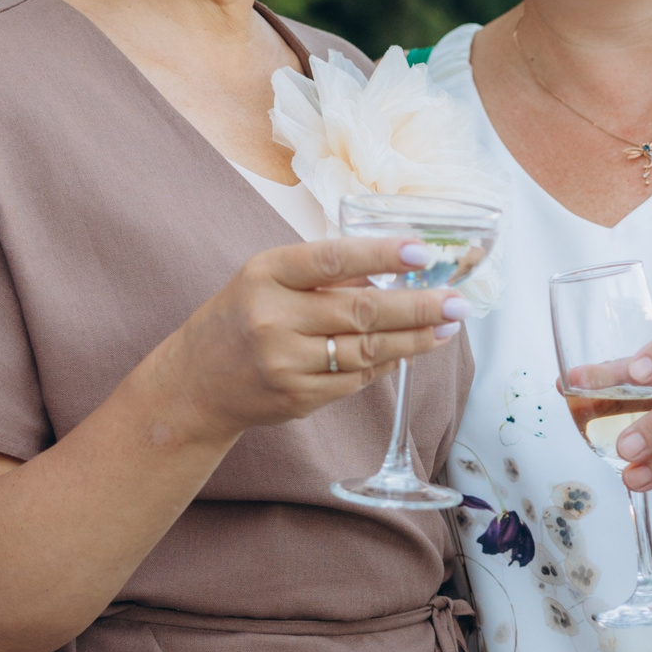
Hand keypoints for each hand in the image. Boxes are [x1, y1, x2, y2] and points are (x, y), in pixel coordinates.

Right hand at [153, 236, 469, 440]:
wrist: (194, 384)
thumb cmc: (238, 318)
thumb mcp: (266, 279)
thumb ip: (322, 275)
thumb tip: (393, 271)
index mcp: (265, 274)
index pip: (332, 258)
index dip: (381, 254)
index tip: (422, 253)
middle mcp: (273, 319)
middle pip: (360, 311)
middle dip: (418, 306)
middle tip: (457, 301)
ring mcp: (286, 364)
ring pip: (366, 351)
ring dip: (414, 339)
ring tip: (446, 326)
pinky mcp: (298, 399)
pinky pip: (356, 380)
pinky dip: (387, 363)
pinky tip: (410, 350)